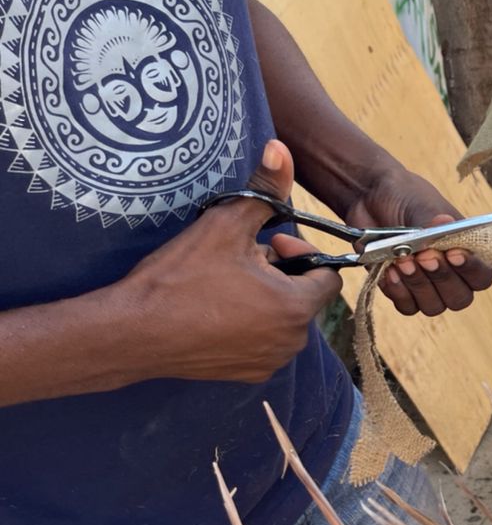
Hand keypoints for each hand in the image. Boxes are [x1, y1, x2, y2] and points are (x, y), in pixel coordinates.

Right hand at [120, 140, 342, 383]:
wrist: (130, 332)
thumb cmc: (180, 277)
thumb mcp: (225, 225)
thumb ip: (264, 190)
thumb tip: (281, 149)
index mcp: (297, 307)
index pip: (327, 276)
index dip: (301, 253)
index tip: (270, 242)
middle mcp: (293, 342)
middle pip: (305, 297)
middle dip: (282, 273)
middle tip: (243, 259)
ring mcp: (270, 362)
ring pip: (284, 320)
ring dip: (267, 297)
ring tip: (228, 282)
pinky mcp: (247, 375)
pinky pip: (264, 341)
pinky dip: (251, 324)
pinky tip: (217, 308)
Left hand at [345, 166, 491, 315]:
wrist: (368, 197)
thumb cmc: (403, 196)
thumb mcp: (420, 204)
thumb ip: (432, 219)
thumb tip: (445, 223)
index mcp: (466, 250)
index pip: (482, 275)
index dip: (471, 270)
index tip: (452, 253)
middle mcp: (451, 273)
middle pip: (460, 298)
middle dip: (442, 278)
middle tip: (424, 255)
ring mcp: (427, 285)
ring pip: (434, 306)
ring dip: (418, 285)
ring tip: (402, 260)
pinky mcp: (402, 291)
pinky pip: (408, 307)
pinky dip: (398, 291)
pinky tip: (389, 270)